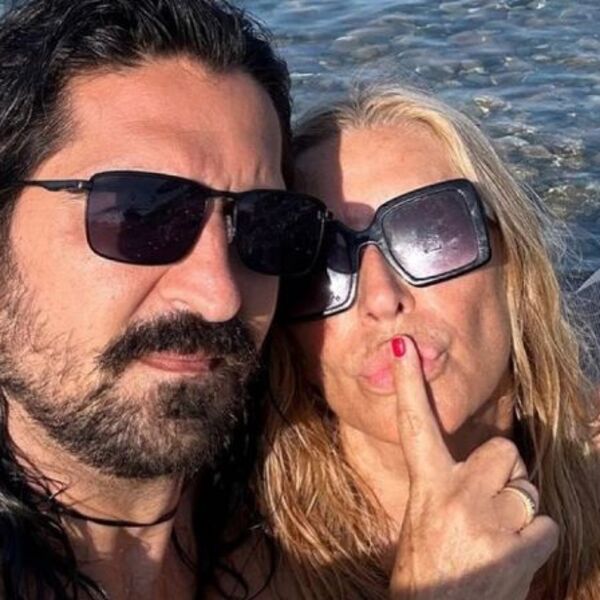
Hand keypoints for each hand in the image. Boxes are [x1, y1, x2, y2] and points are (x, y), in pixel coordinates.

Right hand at [389, 336, 557, 599]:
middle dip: (505, 473)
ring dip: (519, 512)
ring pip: (528, 490)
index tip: (404, 345)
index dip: (411, 383)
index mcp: (426, 487)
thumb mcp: (422, 521)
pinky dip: (535, 541)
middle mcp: (456, 495)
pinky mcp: (517, 548)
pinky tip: (510, 560)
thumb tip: (483, 470)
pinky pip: (546, 525)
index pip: (416, 424)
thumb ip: (446, 488)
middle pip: (505, 451)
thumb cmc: (427, 572)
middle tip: (489, 504)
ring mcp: (487, 520)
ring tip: (495, 541)